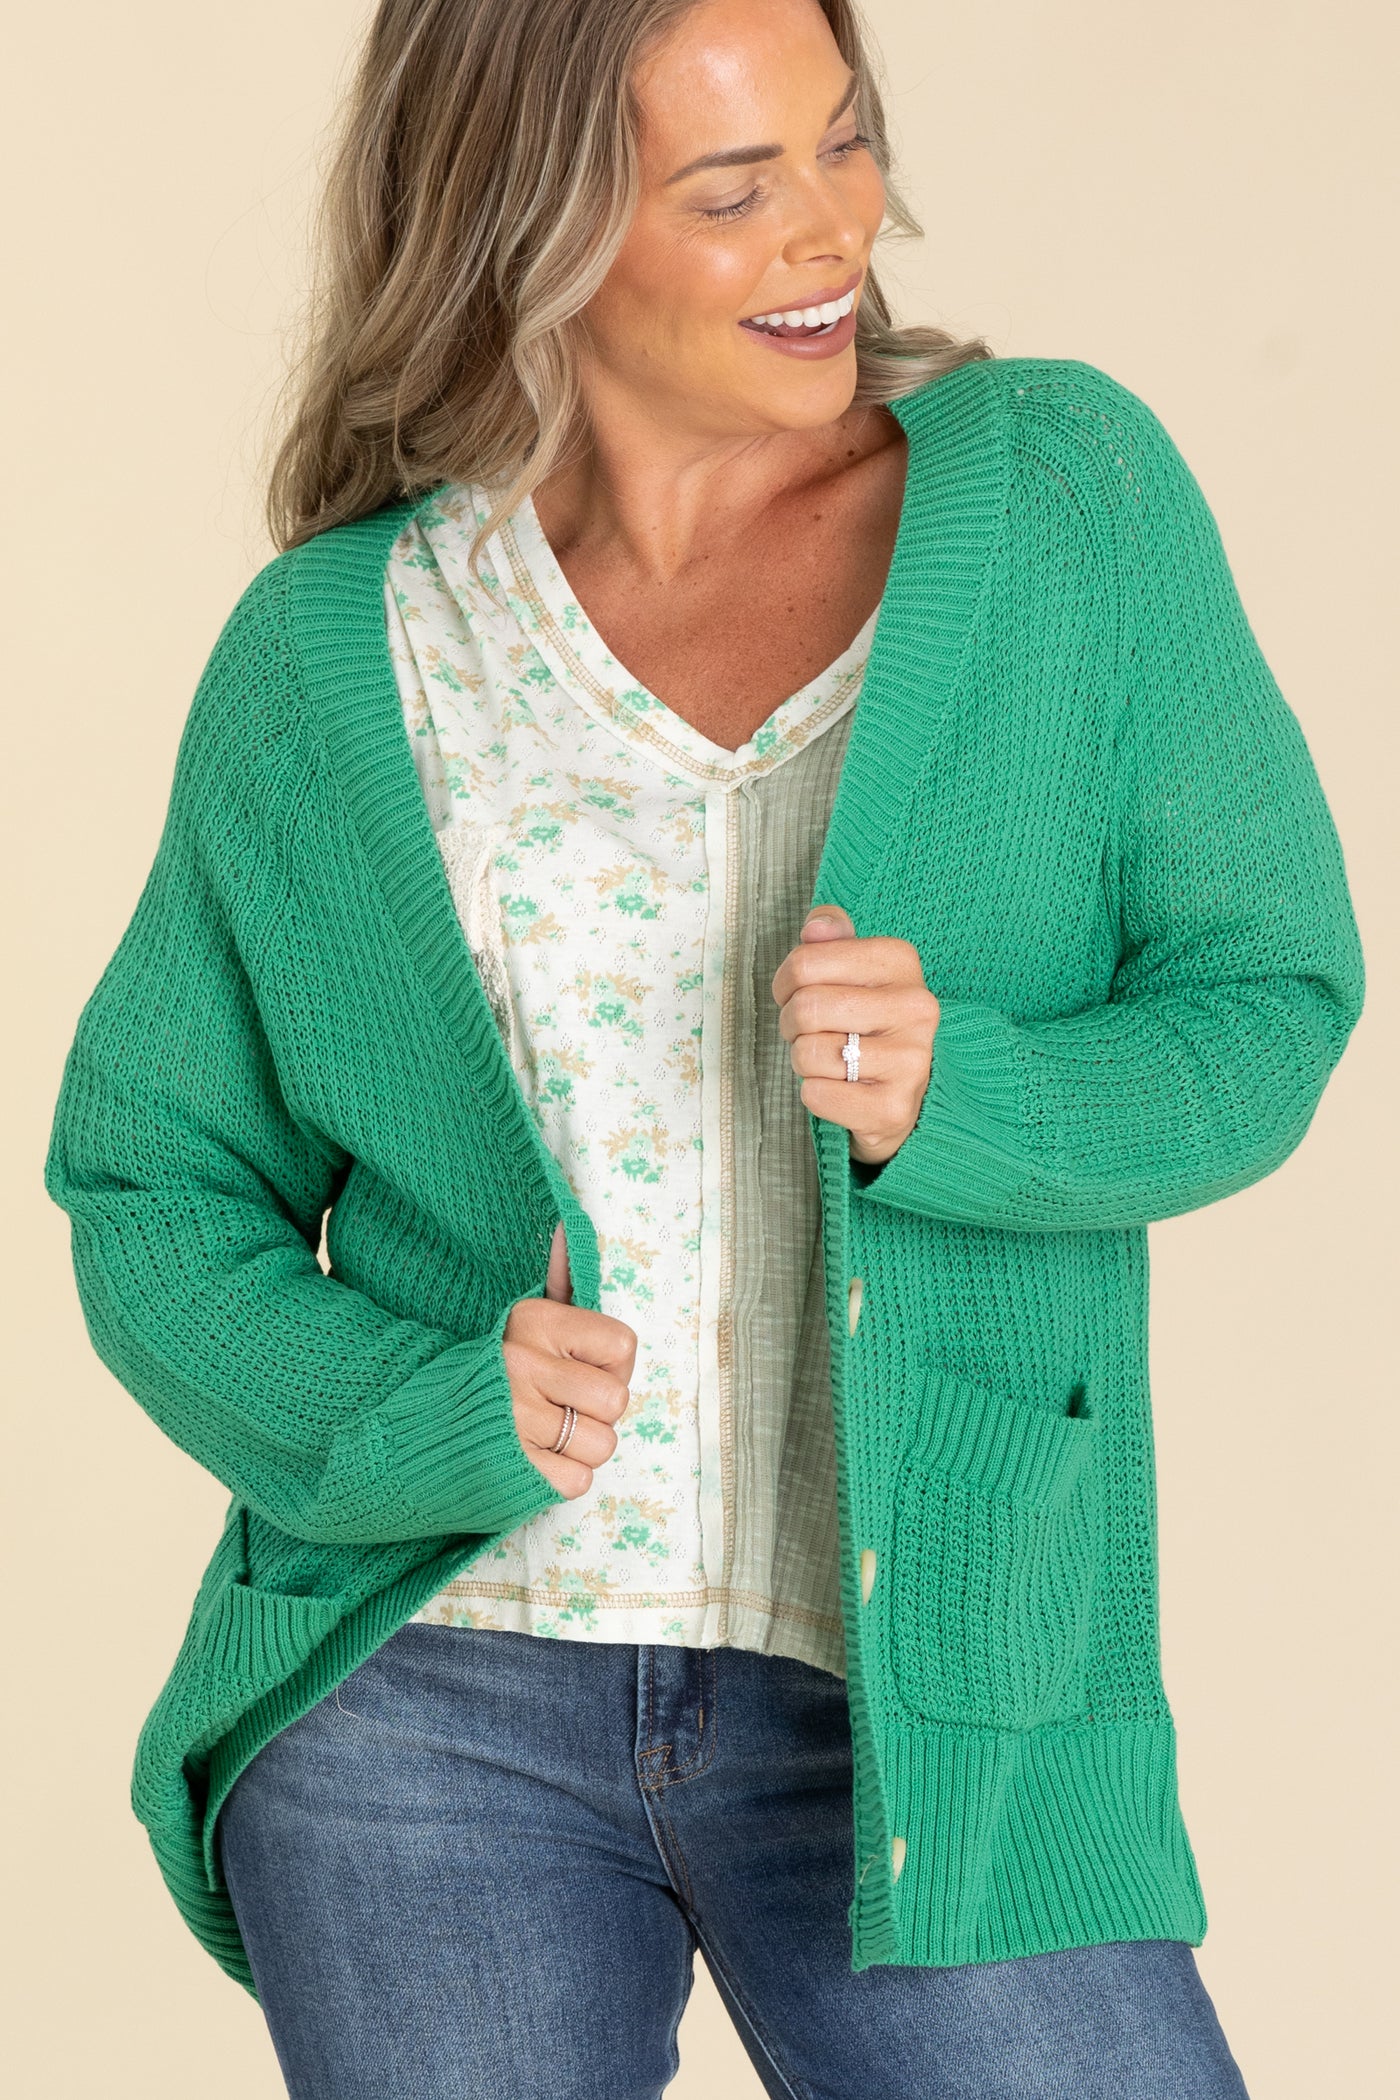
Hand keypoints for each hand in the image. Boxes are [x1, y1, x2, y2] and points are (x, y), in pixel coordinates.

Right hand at [504, 1224, 636, 1496]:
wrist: (407, 1419)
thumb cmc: (481, 1367)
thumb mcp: (515, 1316)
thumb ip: (554, 1279)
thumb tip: (565, 1225)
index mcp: (533, 1323)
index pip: (621, 1345)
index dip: (611, 1365)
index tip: (583, 1369)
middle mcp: (524, 1367)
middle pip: (615, 1401)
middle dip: (596, 1411)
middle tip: (564, 1407)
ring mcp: (516, 1421)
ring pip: (601, 1444)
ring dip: (580, 1447)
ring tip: (546, 1434)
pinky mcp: (511, 1469)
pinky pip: (577, 1480)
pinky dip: (562, 1476)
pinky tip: (535, 1458)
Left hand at [770, 904, 939, 1169]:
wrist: (902, 1094)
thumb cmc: (865, 1024)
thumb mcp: (853, 971)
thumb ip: (832, 939)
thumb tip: (816, 927)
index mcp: (901, 962)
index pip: (806, 961)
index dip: (785, 982)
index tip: (794, 993)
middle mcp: (915, 1007)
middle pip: (806, 1007)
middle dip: (790, 1024)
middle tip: (805, 1032)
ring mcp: (910, 1060)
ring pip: (808, 1053)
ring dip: (802, 1060)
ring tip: (826, 1060)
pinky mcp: (894, 1107)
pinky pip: (817, 1094)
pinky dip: (814, 1093)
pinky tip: (838, 1089)